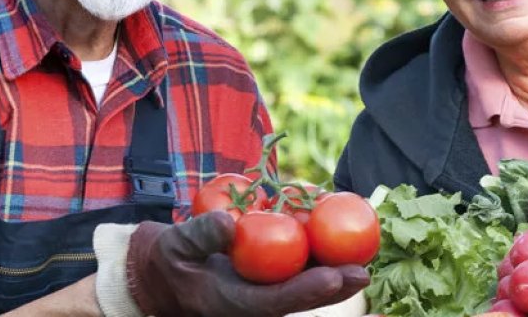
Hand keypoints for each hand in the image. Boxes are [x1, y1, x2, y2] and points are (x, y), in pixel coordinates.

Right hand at [125, 211, 369, 316]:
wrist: (161, 276)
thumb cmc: (166, 262)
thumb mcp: (172, 246)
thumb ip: (199, 236)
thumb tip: (228, 223)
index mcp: (234, 305)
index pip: (278, 301)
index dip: (309, 290)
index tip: (335, 276)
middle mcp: (255, 304)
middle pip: (302, 298)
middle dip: (335, 286)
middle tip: (364, 271)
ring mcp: (263, 295)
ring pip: (305, 285)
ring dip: (335, 271)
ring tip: (365, 253)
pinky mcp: (268, 283)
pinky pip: (298, 271)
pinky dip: (318, 256)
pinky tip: (341, 238)